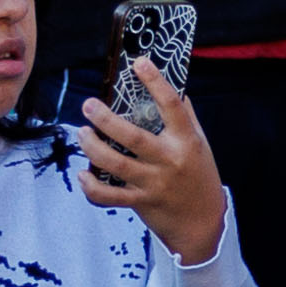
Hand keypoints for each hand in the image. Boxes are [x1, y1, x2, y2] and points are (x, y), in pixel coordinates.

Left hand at [76, 63, 229, 260]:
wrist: (203, 223)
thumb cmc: (200, 175)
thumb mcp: (200, 143)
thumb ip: (185, 117)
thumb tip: (169, 85)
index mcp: (186, 141)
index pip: (172, 106)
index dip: (155, 82)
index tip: (139, 63)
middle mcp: (169, 161)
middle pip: (133, 138)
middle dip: (107, 120)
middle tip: (89, 105)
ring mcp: (153, 183)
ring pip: (115, 164)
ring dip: (93, 147)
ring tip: (82, 133)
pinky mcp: (139, 202)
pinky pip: (109, 196)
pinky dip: (91, 187)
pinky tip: (83, 173)